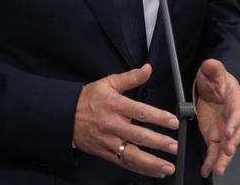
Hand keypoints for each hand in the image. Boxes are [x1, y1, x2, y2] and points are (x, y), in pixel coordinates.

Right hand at [73, 64, 178, 178]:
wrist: (65, 115)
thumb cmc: (88, 99)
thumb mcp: (108, 83)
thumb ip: (131, 77)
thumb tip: (147, 69)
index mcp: (115, 105)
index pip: (140, 112)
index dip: (158, 117)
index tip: (173, 121)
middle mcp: (113, 125)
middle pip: (138, 135)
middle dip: (158, 143)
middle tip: (174, 146)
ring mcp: (108, 141)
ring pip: (131, 155)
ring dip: (151, 162)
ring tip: (167, 166)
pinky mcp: (105, 153)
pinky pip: (124, 163)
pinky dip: (140, 168)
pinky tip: (154, 171)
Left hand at [195, 59, 239, 177]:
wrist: (212, 87)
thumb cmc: (216, 79)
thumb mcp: (212, 70)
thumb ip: (212, 68)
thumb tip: (210, 64)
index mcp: (236, 99)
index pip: (238, 110)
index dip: (234, 121)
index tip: (229, 130)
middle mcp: (234, 116)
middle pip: (236, 132)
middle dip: (232, 143)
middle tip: (227, 152)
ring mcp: (225, 128)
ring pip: (227, 146)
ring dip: (223, 159)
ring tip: (218, 169)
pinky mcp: (216, 136)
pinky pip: (215, 150)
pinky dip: (211, 161)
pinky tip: (206, 169)